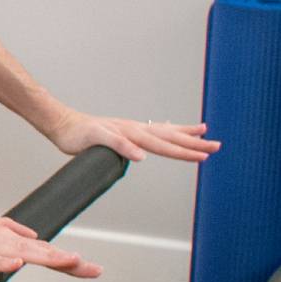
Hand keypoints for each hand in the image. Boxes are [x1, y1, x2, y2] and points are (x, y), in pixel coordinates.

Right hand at [0, 213, 102, 278]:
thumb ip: (8, 233)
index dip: (64, 257)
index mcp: (5, 235)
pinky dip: (3, 261)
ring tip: (70, 262)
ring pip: (21, 252)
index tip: (88, 267)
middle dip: (66, 259)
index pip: (41, 248)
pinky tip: (17, 265)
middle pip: (39, 250)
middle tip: (93, 268)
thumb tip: (32, 237)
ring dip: (46, 257)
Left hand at [40, 105, 221, 163]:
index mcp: (132, 133)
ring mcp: (132, 129)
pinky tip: (171, 130)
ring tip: (204, 131)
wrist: (63, 125)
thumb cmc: (77, 135)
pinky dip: (166, 130)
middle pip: (170, 136)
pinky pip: (153, 131)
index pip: (164, 145)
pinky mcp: (126, 131)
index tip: (204, 156)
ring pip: (165, 131)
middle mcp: (135, 129)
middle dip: (194, 142)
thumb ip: (119, 146)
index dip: (184, 151)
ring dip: (185, 133)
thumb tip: (142, 156)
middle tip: (217, 145)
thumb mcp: (96, 140)